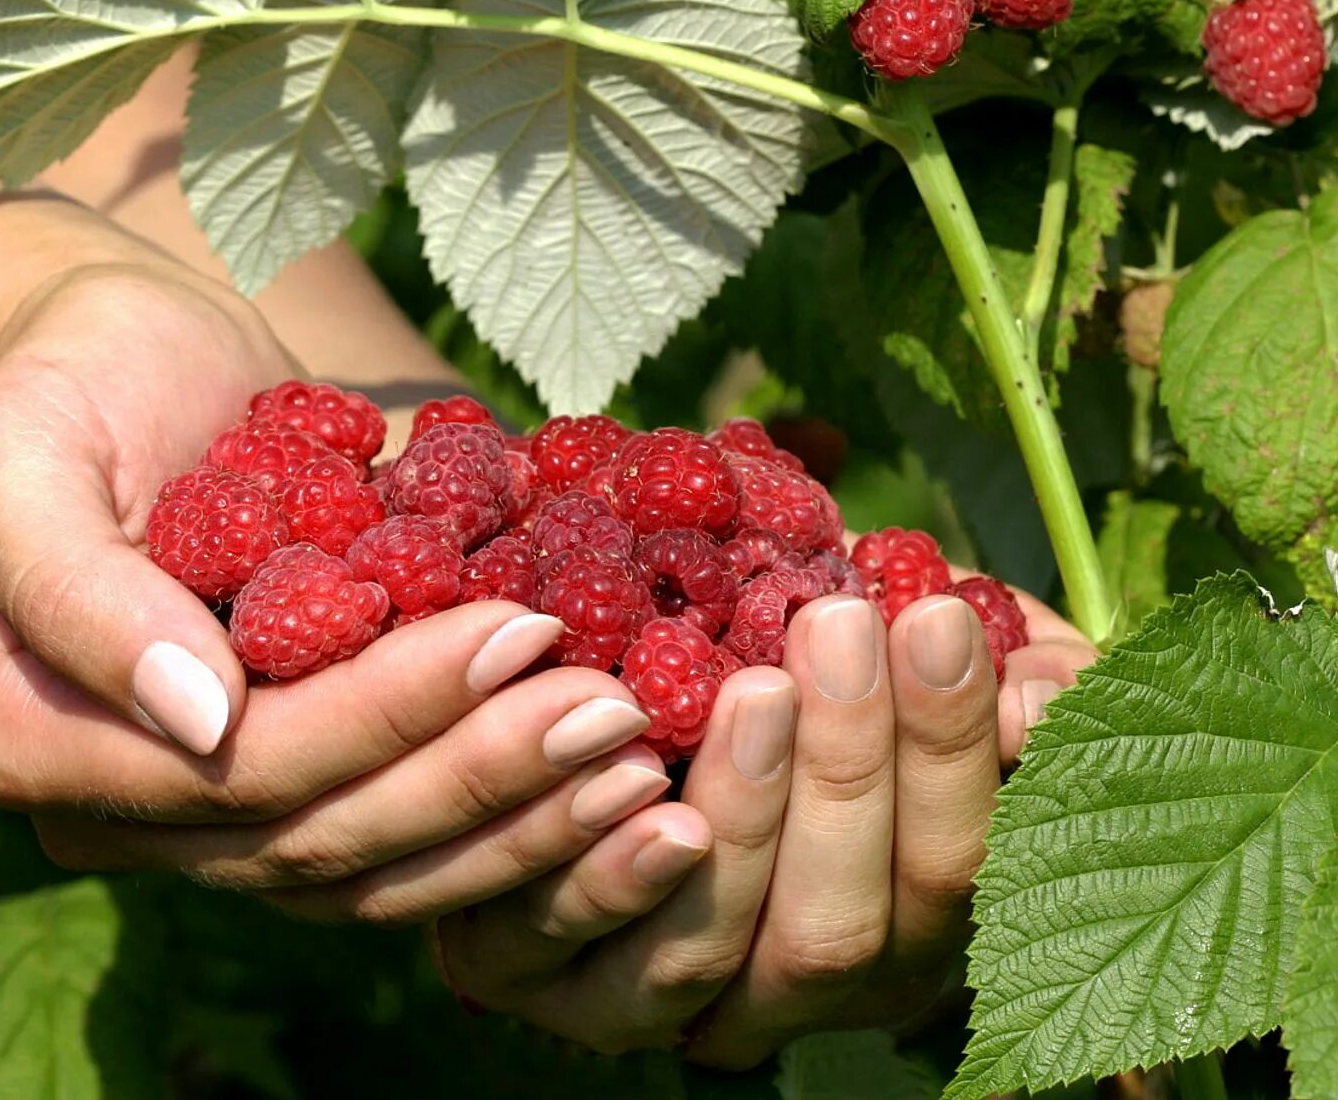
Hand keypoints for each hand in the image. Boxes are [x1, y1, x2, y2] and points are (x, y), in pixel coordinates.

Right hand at [0, 264, 667, 920]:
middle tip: (617, 716)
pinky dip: (513, 816)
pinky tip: (618, 777)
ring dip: (520, 824)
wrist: (135, 360)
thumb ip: (74, 587)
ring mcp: (223, 817)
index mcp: (45, 743)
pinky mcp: (305, 790)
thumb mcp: (19, 449)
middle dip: (482, 779)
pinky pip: (410, 837)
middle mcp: (133, 813)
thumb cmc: (72, 377)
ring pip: (381, 868)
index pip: (243, 767)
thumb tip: (200, 717)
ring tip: (642, 764)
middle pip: (326, 836)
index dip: (389, 714)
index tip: (525, 633)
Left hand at [433, 586, 1096, 1059]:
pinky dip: (598, 874)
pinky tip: (616, 767)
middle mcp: (822, 987)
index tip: (933, 616)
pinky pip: (580, 963)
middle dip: (846, 770)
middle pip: (836, 928)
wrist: (712, 714)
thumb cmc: (858, 673)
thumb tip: (1041, 700)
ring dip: (740, 816)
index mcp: (925, 916)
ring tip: (749, 685)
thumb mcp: (958, 662)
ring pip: (715, 952)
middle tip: (836, 627)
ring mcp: (704, 1006)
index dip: (948, 748)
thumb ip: (1026, 676)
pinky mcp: (581, 992)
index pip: (952, 863)